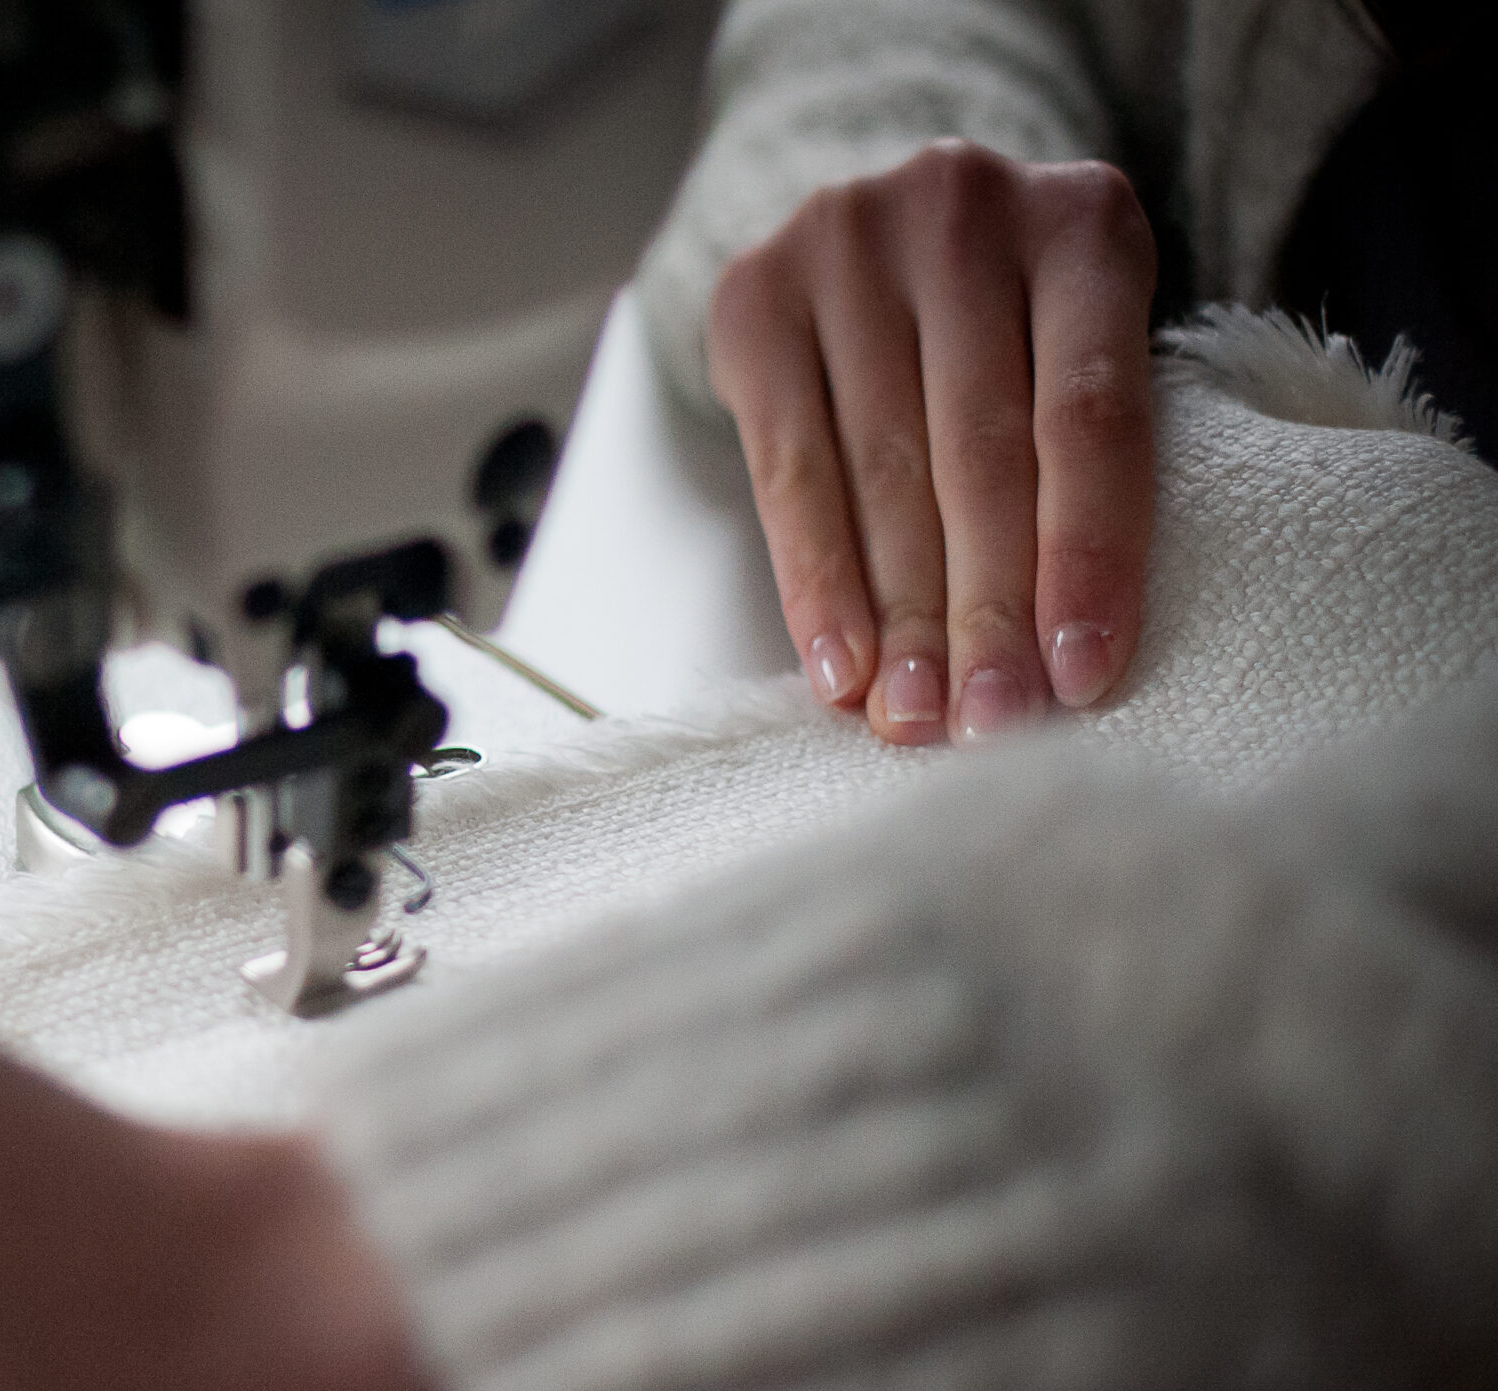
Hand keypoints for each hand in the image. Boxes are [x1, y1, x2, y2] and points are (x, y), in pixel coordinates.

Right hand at [707, 141, 1157, 743]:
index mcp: (1085, 223)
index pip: (1089, 412)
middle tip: (990, 724)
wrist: (888, 231)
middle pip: (978, 449)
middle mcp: (962, 210)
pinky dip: (814, 580)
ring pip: (880, 468)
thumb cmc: (1011, 326)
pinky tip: (837, 666)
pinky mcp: (757, 293)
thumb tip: (1063, 664)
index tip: (1081, 676)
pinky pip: (787, 467)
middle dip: (984, 607)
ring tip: (911, 718)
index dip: (1086, 551)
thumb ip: (1081, 460)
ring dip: (897, 615)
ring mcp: (848, 241)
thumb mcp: (1077, 352)